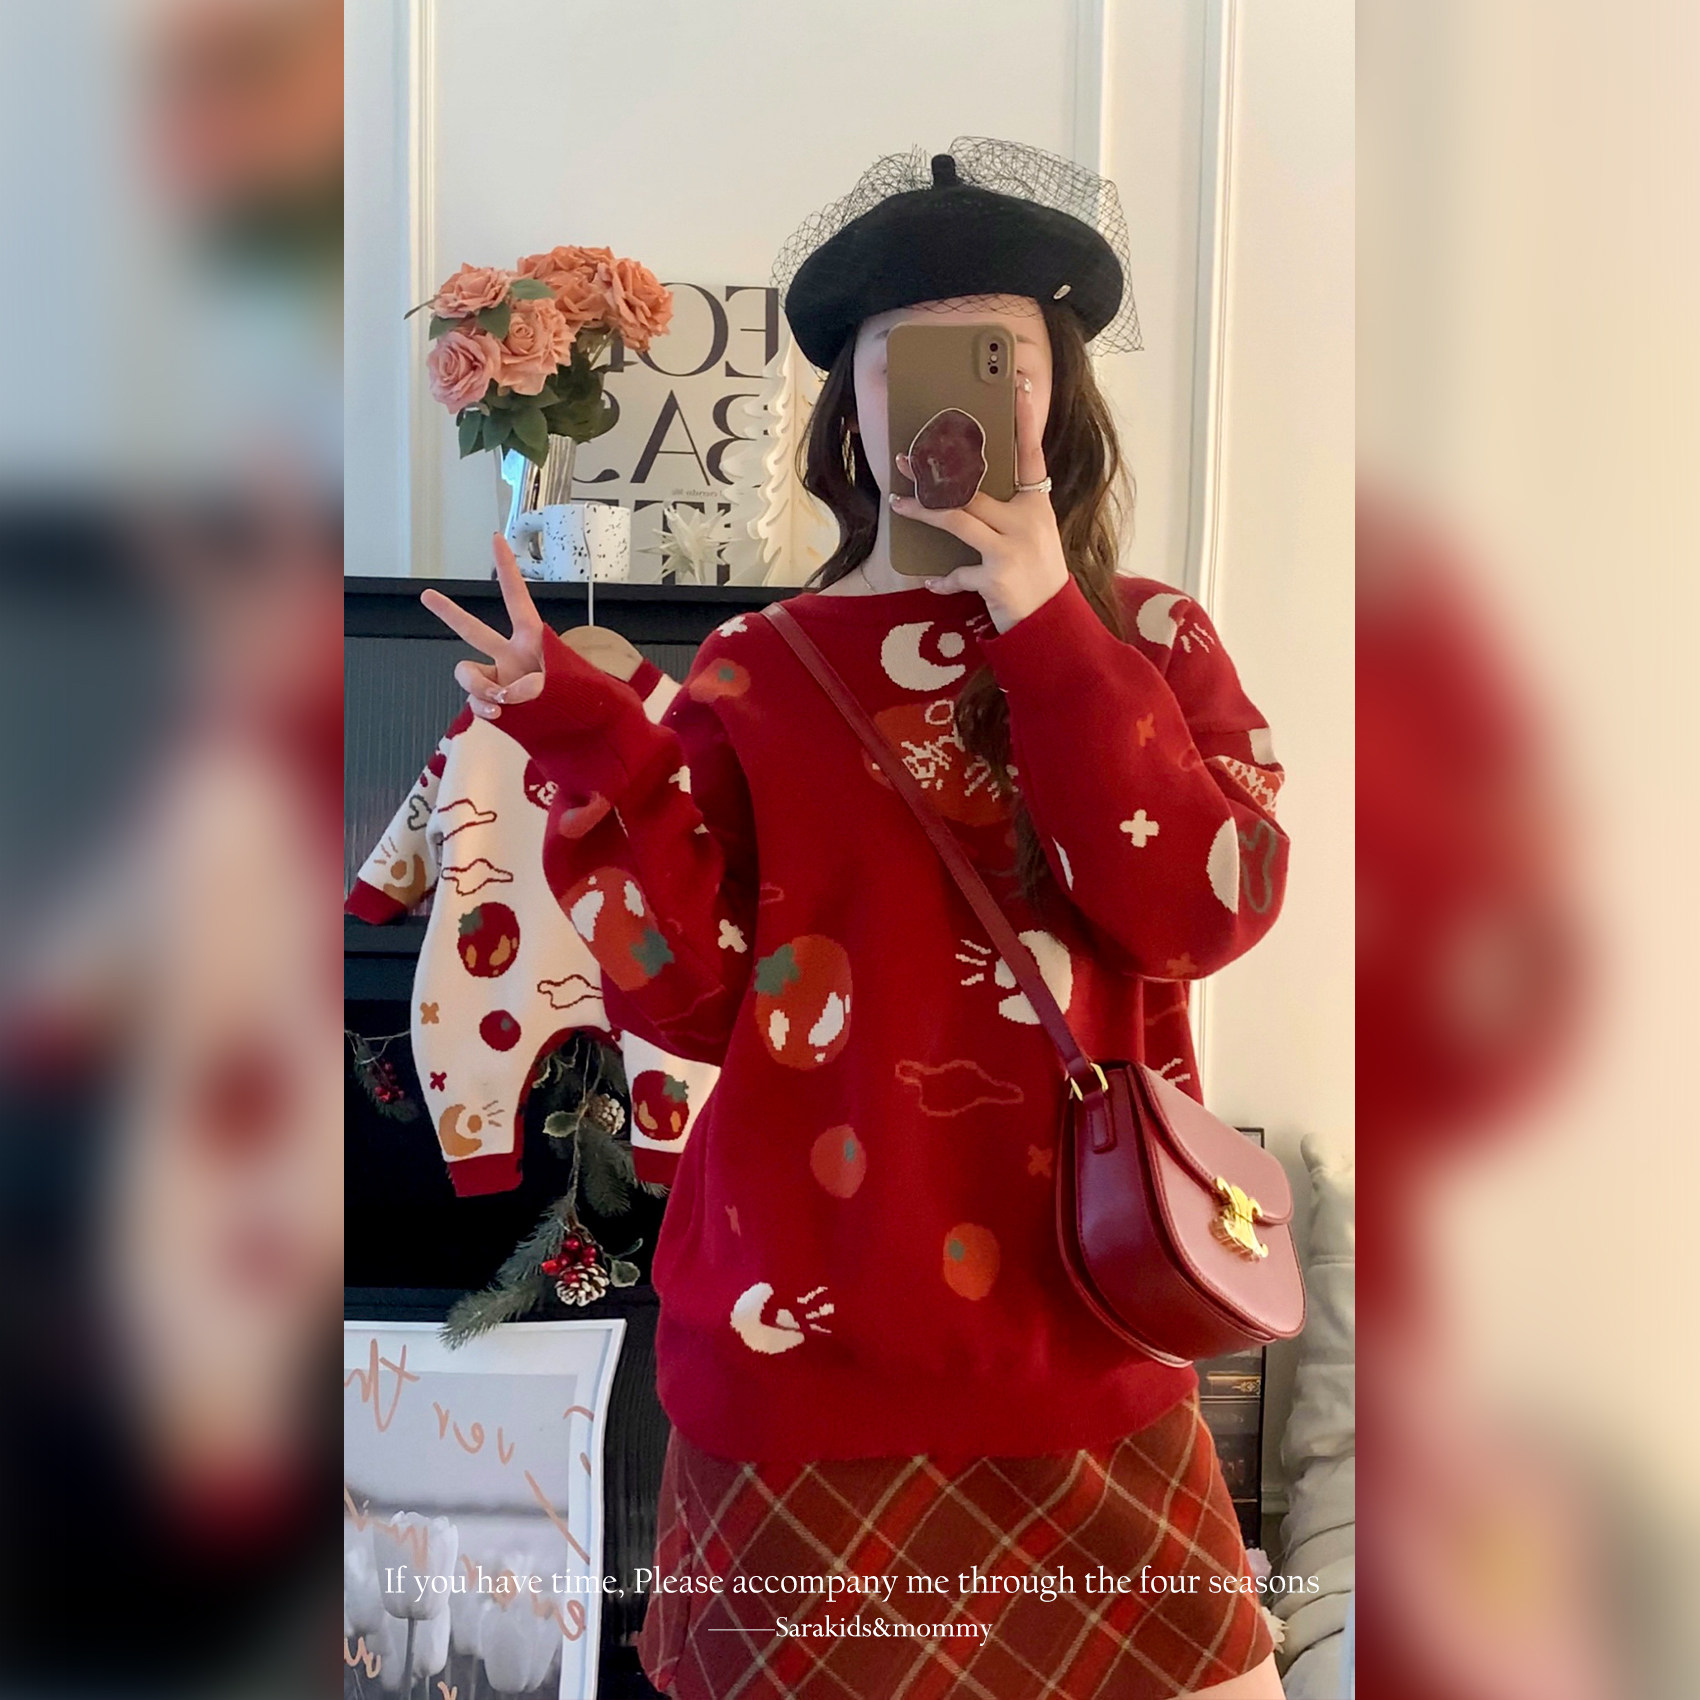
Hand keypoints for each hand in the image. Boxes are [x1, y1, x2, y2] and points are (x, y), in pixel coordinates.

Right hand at [420, 532, 643, 720]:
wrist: (583, 729)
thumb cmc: (583, 697)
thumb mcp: (563, 683)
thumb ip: (530, 686)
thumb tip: (503, 695)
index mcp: (533, 638)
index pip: (516, 597)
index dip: (506, 568)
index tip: (496, 539)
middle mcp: (511, 654)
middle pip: (473, 630)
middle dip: (449, 613)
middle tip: (427, 595)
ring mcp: (500, 677)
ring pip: (466, 673)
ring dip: (478, 687)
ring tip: (502, 701)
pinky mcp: (494, 701)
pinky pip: (475, 702)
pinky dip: (483, 708)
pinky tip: (499, 714)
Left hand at [888, 374, 1069, 632]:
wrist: (1052, 625)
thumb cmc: (1036, 577)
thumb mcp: (1033, 538)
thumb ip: (1008, 514)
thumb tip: (965, 492)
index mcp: (1037, 507)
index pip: (1031, 456)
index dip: (1025, 422)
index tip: (1019, 388)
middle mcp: (1026, 522)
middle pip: (974, 487)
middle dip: (936, 472)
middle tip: (906, 458)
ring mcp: (1011, 550)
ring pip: (957, 520)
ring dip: (923, 512)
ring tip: (897, 504)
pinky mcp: (996, 578)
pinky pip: (957, 572)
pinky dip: (942, 579)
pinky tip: (933, 581)